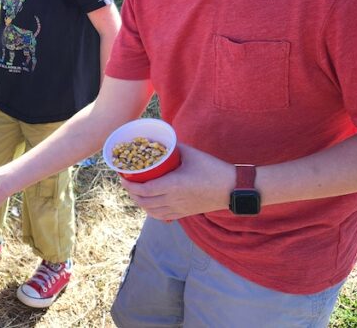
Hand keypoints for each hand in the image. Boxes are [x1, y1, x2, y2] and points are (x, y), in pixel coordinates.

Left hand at [118, 144, 234, 220]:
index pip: (143, 190)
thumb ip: (173, 147)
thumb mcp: (191, 154)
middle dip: (131, 193)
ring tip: (136, 192)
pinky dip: (151, 211)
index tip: (123, 176)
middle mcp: (173, 200)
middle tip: (127, 182)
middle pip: (143, 202)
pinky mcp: (185, 214)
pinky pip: (162, 217)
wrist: (234, 189)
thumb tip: (160, 139)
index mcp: (173, 186)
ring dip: (140, 203)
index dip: (129, 185)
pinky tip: (149, 203)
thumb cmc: (213, 169)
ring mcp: (179, 209)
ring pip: (151, 211)